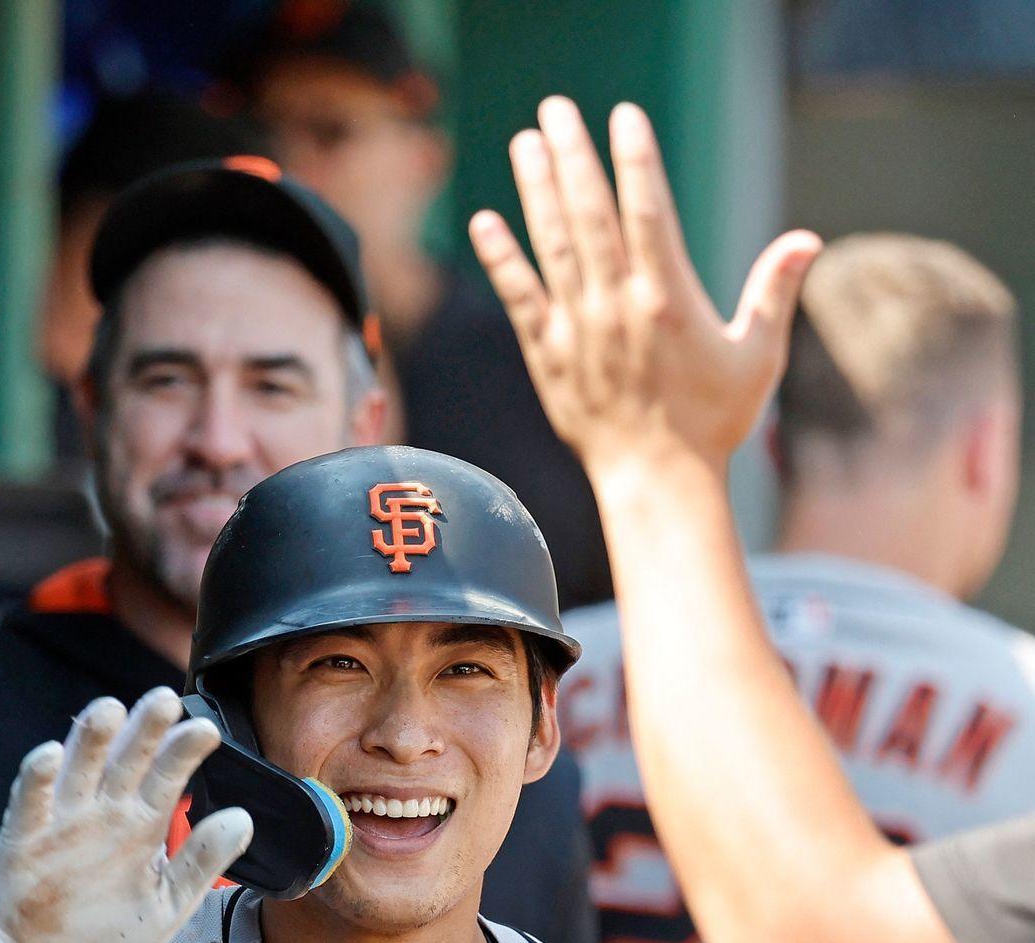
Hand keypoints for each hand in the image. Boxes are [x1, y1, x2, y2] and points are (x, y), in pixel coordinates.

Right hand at [0, 687, 252, 942]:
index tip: (206, 730)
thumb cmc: (110, 932)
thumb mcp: (168, 903)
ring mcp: (64, 820)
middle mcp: (104, 811)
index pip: (167, 776)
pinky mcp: (23, 836)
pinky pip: (30, 801)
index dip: (184, 751)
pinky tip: (50, 754)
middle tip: (164, 699)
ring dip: (91, 739)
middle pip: (126, 759)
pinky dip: (38, 777)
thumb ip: (203, 861)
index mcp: (141, 823)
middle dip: (144, 730)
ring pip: (78, 768)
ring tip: (109, 710)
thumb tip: (244, 818)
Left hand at [470, 98, 819, 478]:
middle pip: (589, 215)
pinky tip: (484, 221)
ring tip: (526, 141)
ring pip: (553, 245)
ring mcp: (578, 330)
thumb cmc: (713, 422)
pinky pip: (519, 298)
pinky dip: (502, 259)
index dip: (636, 160)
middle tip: (557, 109)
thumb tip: (808, 240)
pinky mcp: (548, 357)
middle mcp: (617, 307)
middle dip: (573, 156)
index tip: (625, 116)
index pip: (648, 212)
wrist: (657, 482)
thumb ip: (774, 292)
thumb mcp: (757, 357)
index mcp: (668, 299)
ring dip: (537, 190)